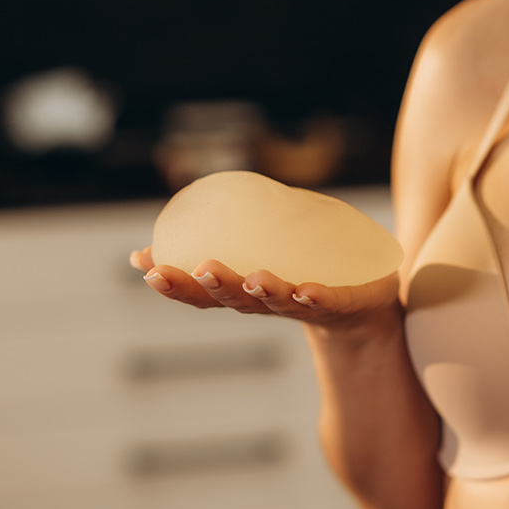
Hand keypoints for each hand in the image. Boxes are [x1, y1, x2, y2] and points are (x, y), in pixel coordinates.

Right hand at [130, 246, 399, 327]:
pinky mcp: (341, 304)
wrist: (365, 308)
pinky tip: (306, 291)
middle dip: (209, 287)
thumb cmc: (308, 273)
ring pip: (275, 301)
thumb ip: (242, 229)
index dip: (173, 281)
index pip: (202, 290)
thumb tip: (201, 200)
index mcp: (246, 291)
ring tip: (250, 277)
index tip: (143, 263)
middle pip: (232, 299)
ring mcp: (304, 305)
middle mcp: (268, 302)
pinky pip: (326, 301)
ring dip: (258, 290)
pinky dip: (314, 297)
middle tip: (192, 269)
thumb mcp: (270, 249)